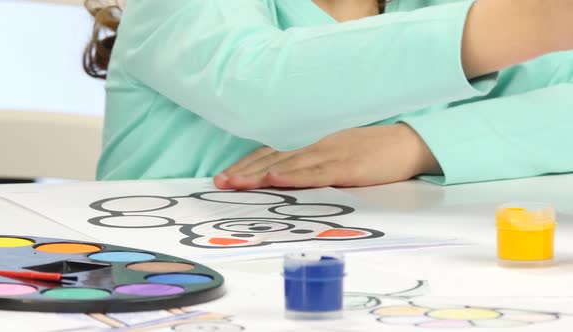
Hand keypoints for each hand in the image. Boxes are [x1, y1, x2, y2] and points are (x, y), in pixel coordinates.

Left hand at [213, 124, 440, 189]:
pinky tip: (275, 179)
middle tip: (219, 182)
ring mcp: (331, 154)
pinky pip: (316, 172)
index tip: (226, 176)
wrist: (409, 142)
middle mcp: (316, 146)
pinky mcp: (347, 167)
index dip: (248, 165)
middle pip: (274, 159)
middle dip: (244, 172)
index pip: (274, 154)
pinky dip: (294, 176)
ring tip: (235, 183)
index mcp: (313, 144)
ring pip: (289, 165)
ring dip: (259, 174)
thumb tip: (289, 176)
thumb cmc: (374, 151)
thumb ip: (315, 163)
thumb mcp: (338, 153)